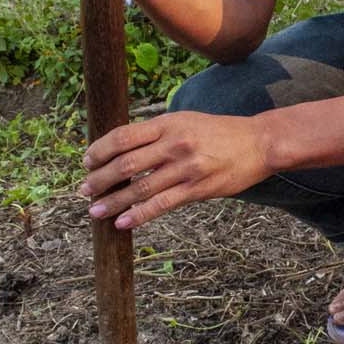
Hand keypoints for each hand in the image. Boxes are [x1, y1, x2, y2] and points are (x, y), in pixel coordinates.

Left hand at [80, 111, 270, 229]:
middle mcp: (174, 144)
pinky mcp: (198, 189)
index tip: (87, 162)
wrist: (259, 143)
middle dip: (99, 180)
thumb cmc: (220, 132)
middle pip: (125, 164)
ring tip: (95, 210)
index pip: (123, 137)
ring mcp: (186, 167)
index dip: (99, 151)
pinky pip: (162, 204)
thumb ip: (158, 133)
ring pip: (140, 188)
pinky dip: (139, 215)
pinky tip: (123, 222)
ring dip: (113, 201)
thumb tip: (123, 150)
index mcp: (168, 123)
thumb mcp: (186, 121)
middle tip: (84, 190)